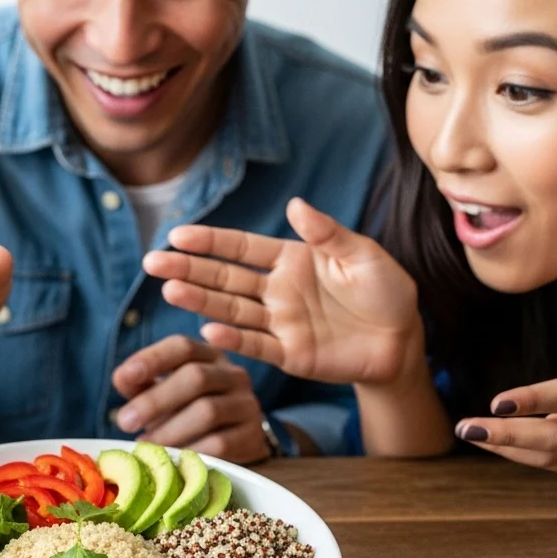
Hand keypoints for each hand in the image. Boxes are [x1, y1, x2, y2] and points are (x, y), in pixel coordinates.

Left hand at [112, 336, 269, 463]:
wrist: (235, 442)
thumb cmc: (188, 410)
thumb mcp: (163, 391)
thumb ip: (140, 382)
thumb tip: (121, 377)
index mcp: (209, 355)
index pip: (182, 346)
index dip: (152, 359)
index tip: (124, 377)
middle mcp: (233, 374)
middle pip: (196, 377)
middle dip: (155, 400)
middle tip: (124, 422)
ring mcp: (247, 403)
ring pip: (208, 411)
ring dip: (169, 430)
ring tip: (145, 444)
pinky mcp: (252, 435)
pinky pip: (220, 443)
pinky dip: (190, 451)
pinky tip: (171, 459)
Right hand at [144, 198, 423, 385]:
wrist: (404, 340)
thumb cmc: (387, 292)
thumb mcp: (363, 255)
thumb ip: (327, 234)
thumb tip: (295, 204)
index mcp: (291, 259)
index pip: (242, 248)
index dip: (210, 242)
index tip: (177, 235)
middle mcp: (277, 289)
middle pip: (225, 277)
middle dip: (189, 269)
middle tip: (152, 263)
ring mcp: (280, 322)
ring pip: (232, 309)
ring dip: (201, 301)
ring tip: (170, 290)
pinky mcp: (289, 354)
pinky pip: (256, 344)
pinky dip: (233, 338)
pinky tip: (208, 329)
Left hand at [455, 275, 556, 477]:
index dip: (535, 399)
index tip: (497, 401)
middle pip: (554, 435)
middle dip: (507, 433)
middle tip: (464, 427)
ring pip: (549, 455)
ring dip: (506, 447)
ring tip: (467, 432)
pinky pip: (553, 465)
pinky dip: (521, 457)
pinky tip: (491, 443)